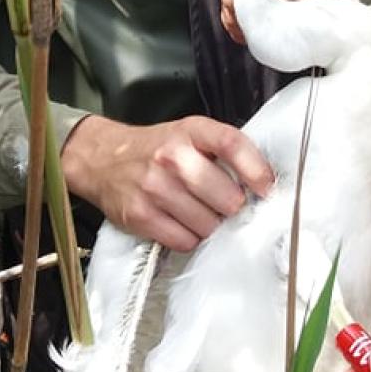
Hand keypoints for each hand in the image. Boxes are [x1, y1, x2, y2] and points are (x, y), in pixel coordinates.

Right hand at [60, 112, 273, 251]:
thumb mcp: (191, 135)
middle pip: (227, 197)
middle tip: (227, 206)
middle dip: (233, 208)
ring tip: (202, 213)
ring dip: (212, 226)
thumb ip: (224, 152)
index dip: (256, 170)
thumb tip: (264, 185)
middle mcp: (172, 156)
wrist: (103, 159)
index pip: (232, 145)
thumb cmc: (157, 149)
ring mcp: (155, 187)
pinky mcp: (141, 215)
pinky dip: (191, 238)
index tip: (267, 189)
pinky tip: (184, 224)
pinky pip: (185, 241)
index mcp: (191, 130)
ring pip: (208, 225)